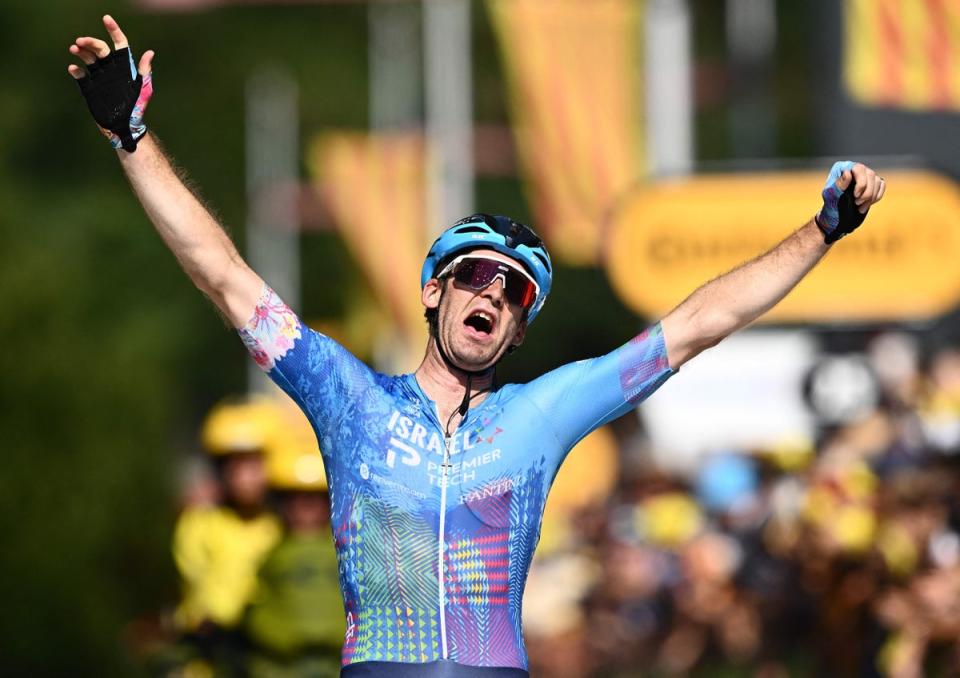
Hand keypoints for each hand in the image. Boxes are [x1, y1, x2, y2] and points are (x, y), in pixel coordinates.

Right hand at [68, 15, 154, 151]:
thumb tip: (150, 53)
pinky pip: (81, 76)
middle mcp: (111, 69)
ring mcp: (99, 78)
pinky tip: (74, 69)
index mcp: (124, 67)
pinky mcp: (90, 88)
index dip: (114, 30)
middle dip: (90, 42)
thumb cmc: (137, 108)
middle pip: (100, 49)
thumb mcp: (143, 89)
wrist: (124, 127)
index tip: (107, 19)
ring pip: (88, 59)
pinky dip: (76, 71)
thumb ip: (144, 71)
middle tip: (80, 41)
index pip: (119, 43)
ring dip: (81, 52)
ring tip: (74, 49)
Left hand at [815, 161, 885, 243]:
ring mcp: (865, 175)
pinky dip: (876, 196)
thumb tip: (847, 172)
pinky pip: (881, 185)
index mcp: (843, 168)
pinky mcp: (873, 182)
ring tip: (860, 207)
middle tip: (857, 203)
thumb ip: (839, 184)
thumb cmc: (830, 202)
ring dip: (871, 197)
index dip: (861, 183)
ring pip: (877, 181)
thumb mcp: (830, 195)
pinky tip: (868, 204)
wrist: (835, 213)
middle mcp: (856, 168)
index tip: (855, 196)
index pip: (858, 168)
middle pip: (870, 175)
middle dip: (866, 192)